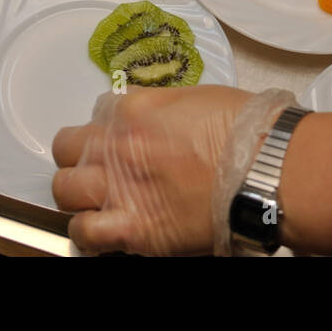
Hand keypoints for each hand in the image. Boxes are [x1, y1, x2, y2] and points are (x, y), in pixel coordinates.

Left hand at [52, 85, 250, 254]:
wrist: (267, 168)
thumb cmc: (246, 132)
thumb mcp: (196, 98)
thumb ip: (159, 106)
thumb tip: (149, 116)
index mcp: (132, 110)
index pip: (97, 112)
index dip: (108, 127)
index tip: (122, 138)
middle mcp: (117, 146)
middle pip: (67, 147)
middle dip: (81, 155)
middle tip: (103, 166)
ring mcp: (120, 187)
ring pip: (64, 189)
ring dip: (78, 193)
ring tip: (98, 199)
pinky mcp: (134, 229)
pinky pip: (84, 232)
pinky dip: (87, 232)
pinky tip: (102, 229)